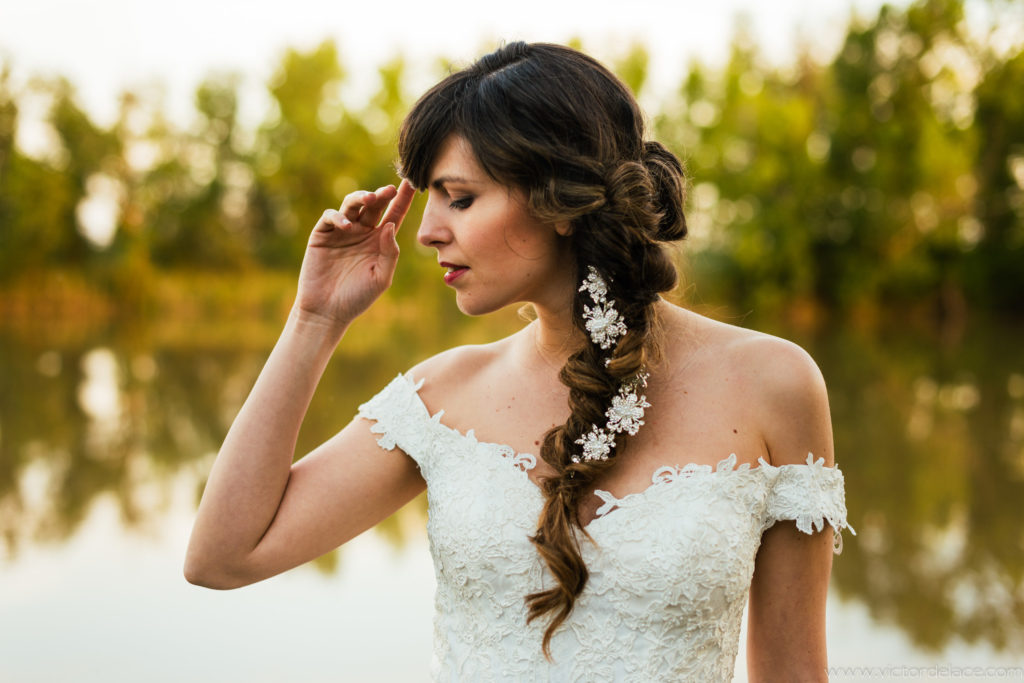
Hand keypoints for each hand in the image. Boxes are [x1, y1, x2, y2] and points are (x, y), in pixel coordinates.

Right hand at [294, 179, 415, 329]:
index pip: (394, 215)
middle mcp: (362, 232)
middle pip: (374, 205)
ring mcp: (342, 232)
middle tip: (391, 189)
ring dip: (361, 197)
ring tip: (370, 199)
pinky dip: (338, 216)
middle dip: (382, 194)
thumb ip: (389, 252)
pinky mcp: (322, 235)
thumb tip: (390, 225)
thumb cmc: (358, 298)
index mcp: (379, 241)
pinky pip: (330, 217)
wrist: (327, 312)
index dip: (403, 199)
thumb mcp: (381, 277)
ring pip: (352, 204)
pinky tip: (347, 225)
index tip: (412, 183)